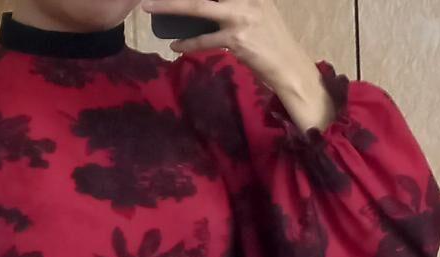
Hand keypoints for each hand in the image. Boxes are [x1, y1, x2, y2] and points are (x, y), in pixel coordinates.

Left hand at [141, 0, 313, 89]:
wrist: (289, 66)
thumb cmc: (272, 40)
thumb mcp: (259, 11)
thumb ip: (238, 4)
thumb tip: (212, 5)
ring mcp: (241, 17)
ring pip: (198, 7)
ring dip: (171, 7)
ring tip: (150, 7)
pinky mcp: (237, 40)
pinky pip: (205, 40)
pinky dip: (188, 43)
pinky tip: (175, 45)